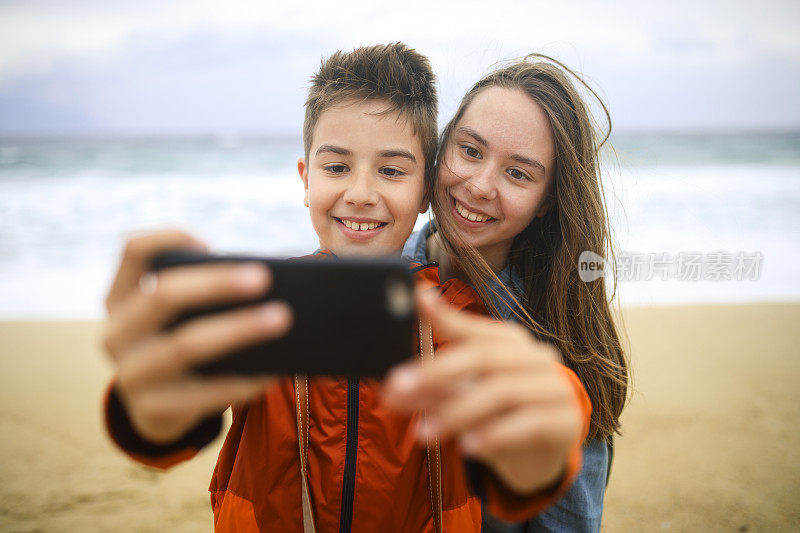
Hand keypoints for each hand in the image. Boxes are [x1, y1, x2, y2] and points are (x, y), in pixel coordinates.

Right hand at [102, 229, 292, 443]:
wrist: (157, 411)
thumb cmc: (181, 343)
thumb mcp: (177, 317)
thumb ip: (203, 295)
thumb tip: (264, 284)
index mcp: (121, 298)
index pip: (133, 251)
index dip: (169, 238)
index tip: (210, 242)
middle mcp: (116, 333)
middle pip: (163, 295)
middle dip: (216, 284)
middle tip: (264, 278)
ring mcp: (129, 375)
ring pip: (185, 346)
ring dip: (238, 329)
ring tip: (281, 318)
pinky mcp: (151, 411)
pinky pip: (203, 394)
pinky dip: (242, 381)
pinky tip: (272, 370)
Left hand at [382, 292, 582, 493]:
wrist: (542, 456)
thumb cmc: (500, 415)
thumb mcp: (464, 397)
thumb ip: (434, 388)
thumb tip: (394, 386)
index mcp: (511, 342)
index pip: (474, 328)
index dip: (445, 316)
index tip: (418, 301)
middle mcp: (535, 357)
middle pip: (484, 357)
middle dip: (437, 373)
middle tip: (399, 390)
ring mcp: (555, 387)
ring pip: (502, 391)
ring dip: (457, 412)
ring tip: (423, 432)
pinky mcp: (565, 420)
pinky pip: (529, 423)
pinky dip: (495, 434)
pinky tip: (468, 447)